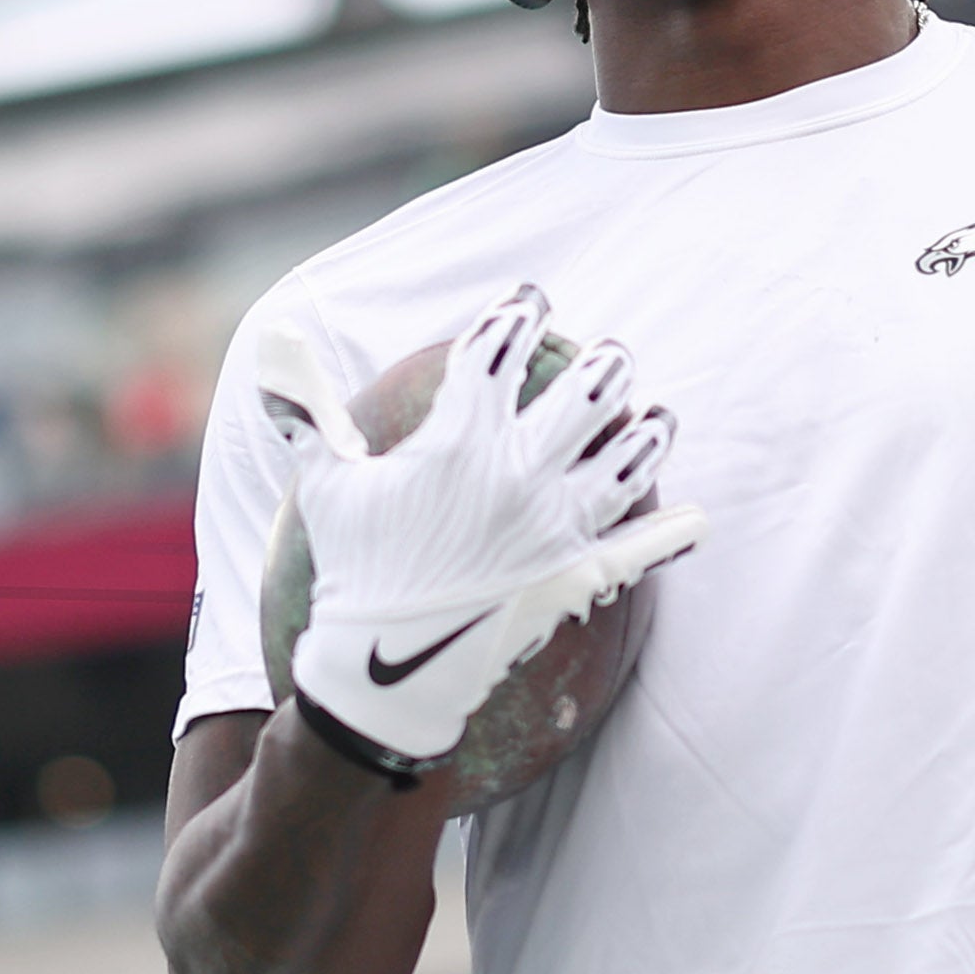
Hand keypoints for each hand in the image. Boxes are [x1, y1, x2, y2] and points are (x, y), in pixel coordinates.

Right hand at [260, 285, 703, 766]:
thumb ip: (308, 412)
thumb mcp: (324, 487)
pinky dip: (671, 533)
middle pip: (588, 393)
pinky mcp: (576, 575)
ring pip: (629, 458)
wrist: (386, 672)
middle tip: (604, 356)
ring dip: (646, 431)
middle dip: (603, 364)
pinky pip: (638, 549)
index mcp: (462, 441)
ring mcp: (557, 526)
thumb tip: (276, 346)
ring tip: (650, 417)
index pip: (500, 351)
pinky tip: (699, 519)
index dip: (517, 315)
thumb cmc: (353, 571)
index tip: (529, 301)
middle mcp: (521, 474)